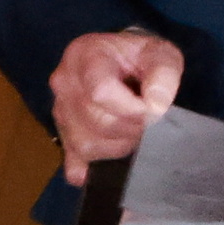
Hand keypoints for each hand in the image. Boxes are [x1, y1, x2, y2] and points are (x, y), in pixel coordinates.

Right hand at [49, 29, 185, 186]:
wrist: (121, 62)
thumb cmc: (139, 58)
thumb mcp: (160, 54)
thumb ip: (164, 74)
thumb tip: (156, 106)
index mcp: (84, 55)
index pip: (101, 92)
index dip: (132, 109)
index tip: (152, 110)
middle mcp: (64, 82)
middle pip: (96, 121)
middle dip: (130, 128)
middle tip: (147, 122)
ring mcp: (59, 111)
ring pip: (86, 145)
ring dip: (118, 146)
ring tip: (132, 131)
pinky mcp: (63, 136)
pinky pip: (73, 164)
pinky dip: (91, 169)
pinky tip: (107, 163)